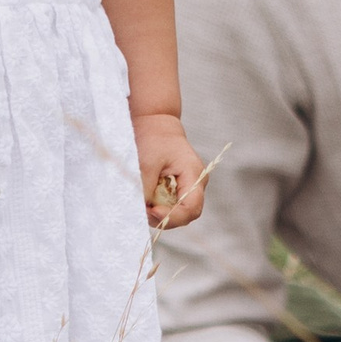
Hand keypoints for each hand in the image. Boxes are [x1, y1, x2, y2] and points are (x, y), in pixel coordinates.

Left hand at [136, 113, 205, 229]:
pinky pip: (172, 205)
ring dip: (160, 213)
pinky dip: (159, 207)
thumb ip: (147, 188)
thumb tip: (144, 209)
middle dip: (165, 218)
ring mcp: (189, 186)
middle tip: (144, 210)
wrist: (155, 123)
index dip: (173, 217)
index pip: (192, 208)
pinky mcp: (180, 187)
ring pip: (178, 212)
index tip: (151, 210)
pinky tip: (147, 199)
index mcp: (194, 175)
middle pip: (187, 215)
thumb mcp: (147, 162)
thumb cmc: (153, 138)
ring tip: (143, 203)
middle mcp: (196, 183)